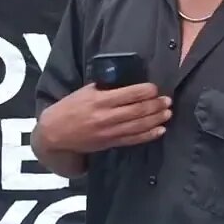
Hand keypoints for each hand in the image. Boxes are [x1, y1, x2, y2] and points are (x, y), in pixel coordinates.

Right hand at [36, 83, 170, 153]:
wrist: (55, 133)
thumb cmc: (70, 107)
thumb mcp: (86, 91)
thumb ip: (106, 87)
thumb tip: (127, 81)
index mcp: (99, 101)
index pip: (128, 95)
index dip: (145, 91)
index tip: (155, 88)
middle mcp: (106, 117)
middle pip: (137, 111)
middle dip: (155, 105)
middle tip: (167, 100)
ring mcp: (109, 132)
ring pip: (138, 126)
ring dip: (156, 119)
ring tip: (168, 113)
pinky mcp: (111, 143)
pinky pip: (133, 140)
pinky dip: (148, 135)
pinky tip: (160, 130)